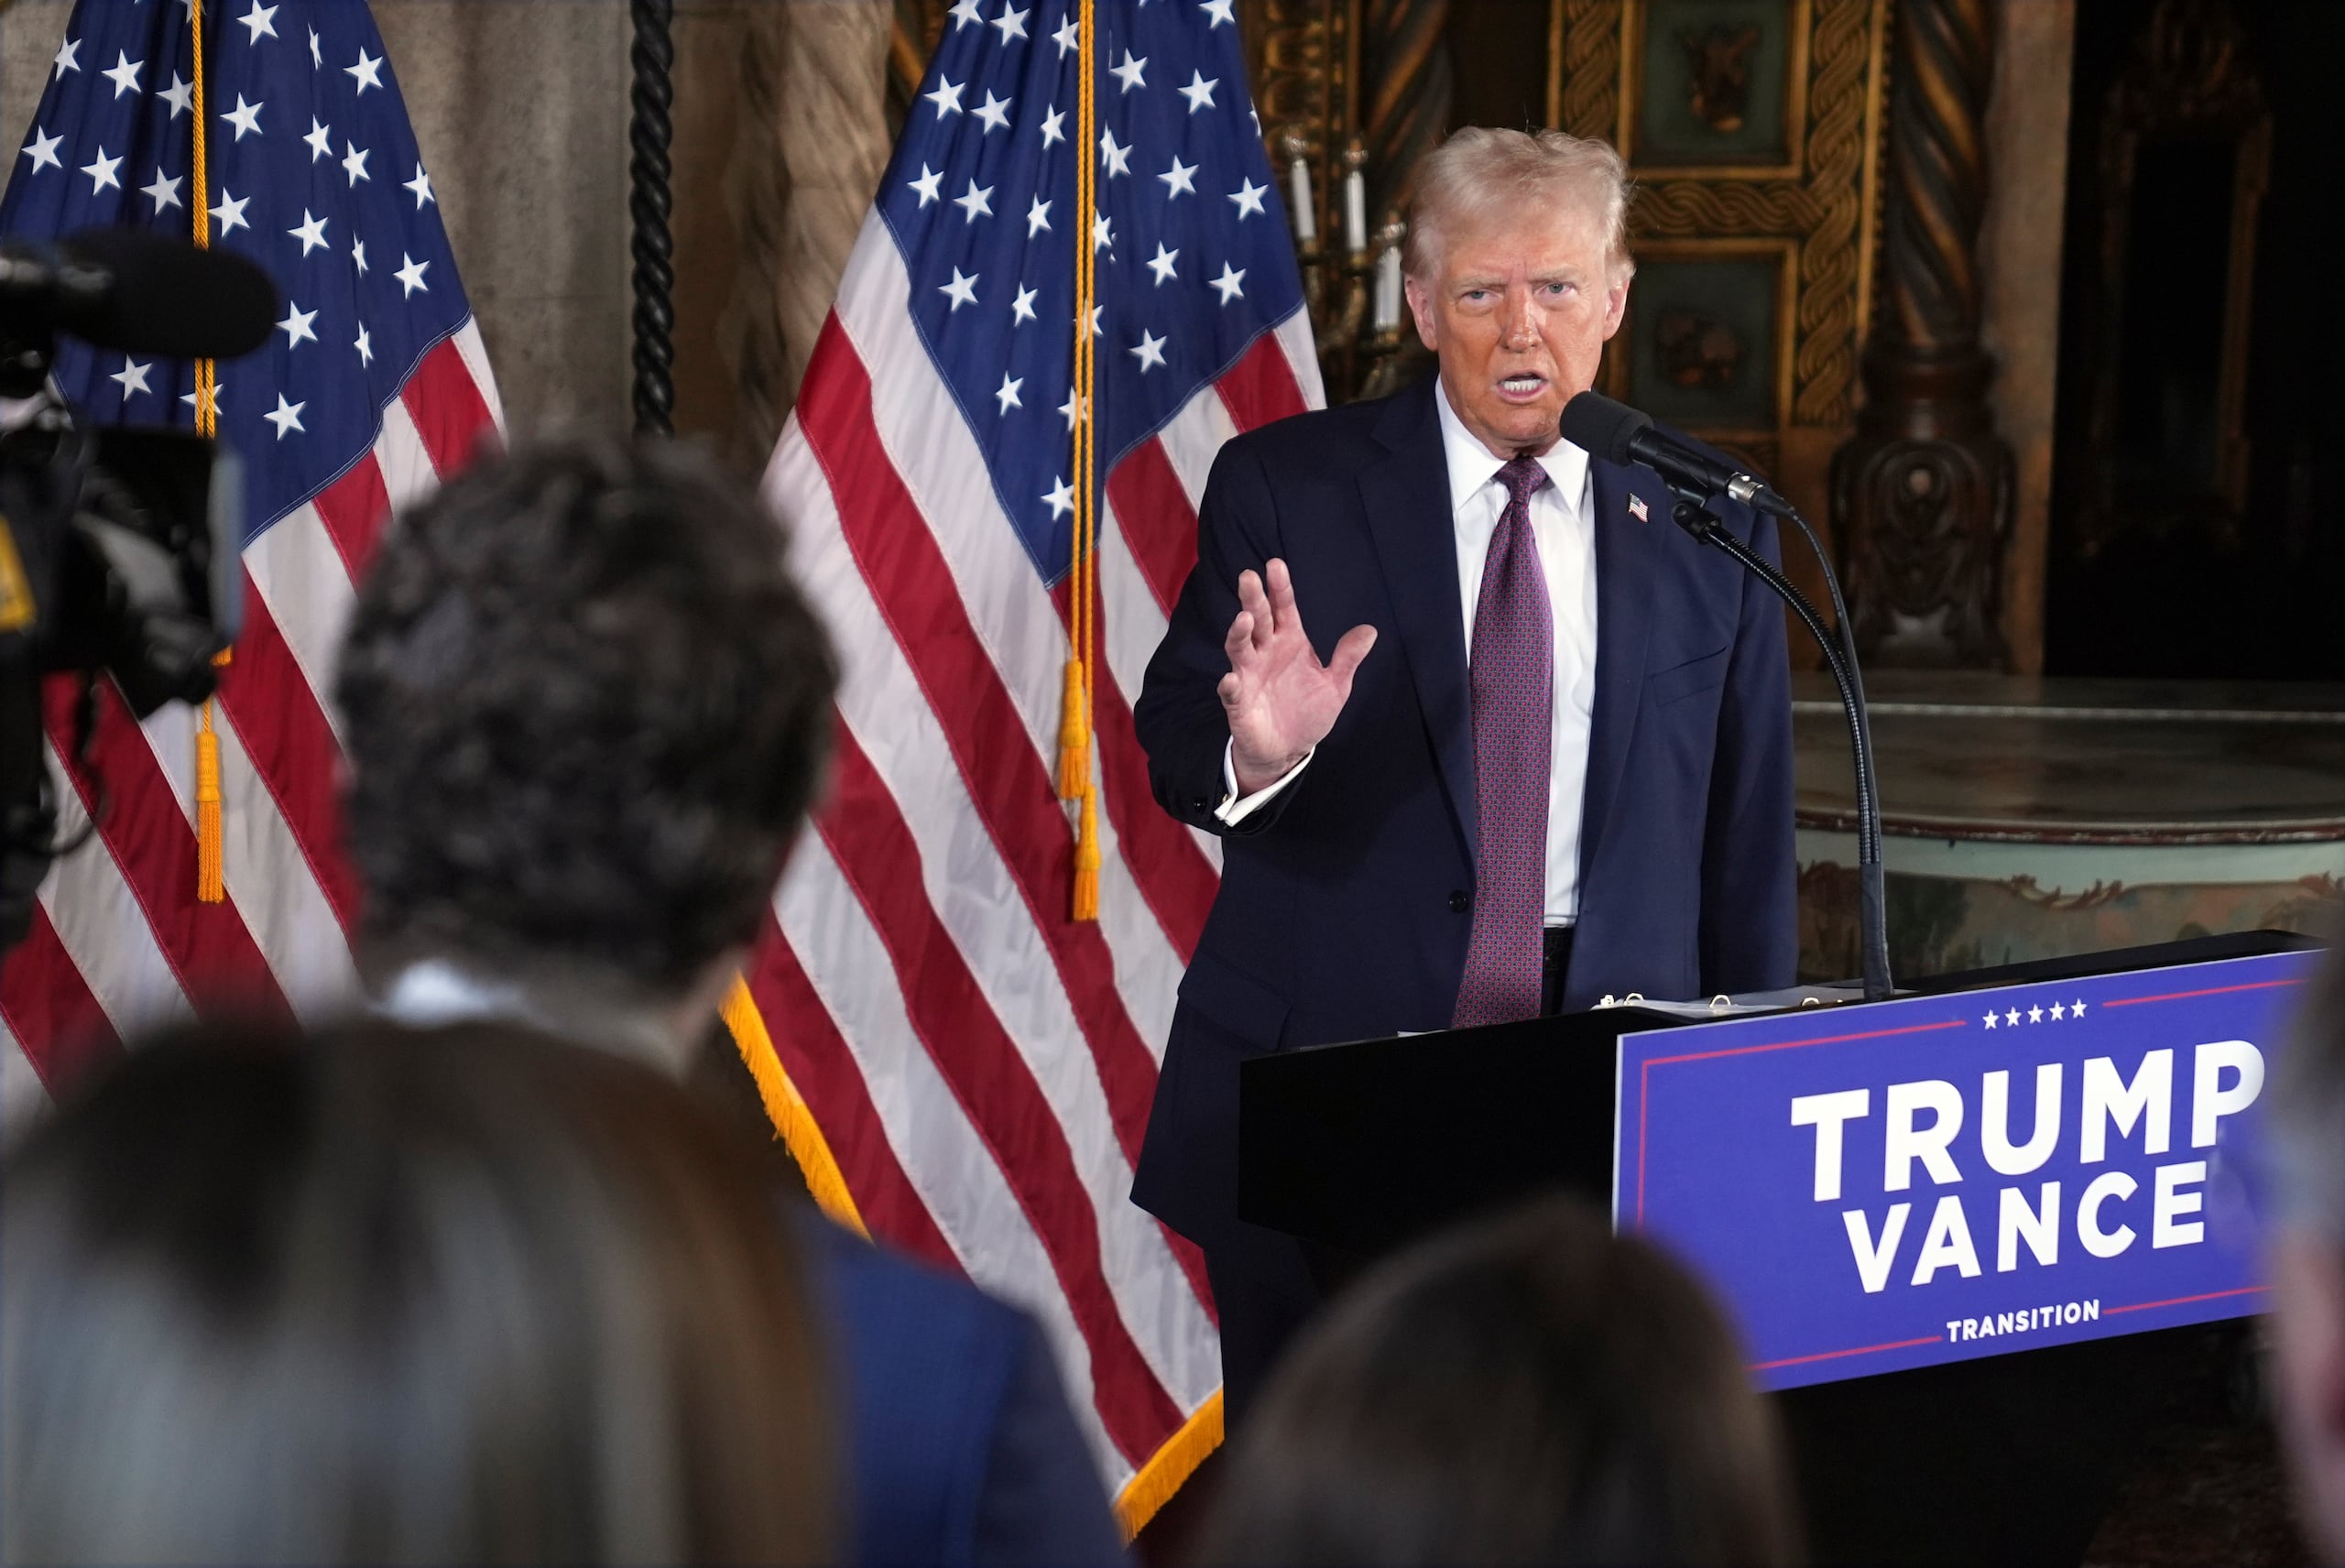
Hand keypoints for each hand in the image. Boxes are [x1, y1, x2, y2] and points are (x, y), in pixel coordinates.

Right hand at [1218, 558, 1376, 794]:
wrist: (1289, 750)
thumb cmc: (1308, 712)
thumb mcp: (1336, 685)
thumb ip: (1348, 658)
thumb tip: (1370, 630)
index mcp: (1290, 642)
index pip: (1283, 608)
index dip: (1280, 588)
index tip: (1275, 565)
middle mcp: (1266, 652)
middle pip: (1258, 620)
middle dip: (1253, 599)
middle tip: (1249, 577)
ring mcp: (1249, 675)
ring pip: (1239, 648)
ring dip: (1239, 634)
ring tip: (1244, 620)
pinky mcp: (1239, 702)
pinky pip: (1231, 691)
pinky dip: (1230, 685)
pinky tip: (1231, 679)